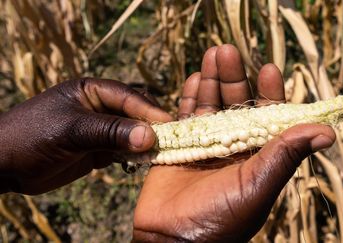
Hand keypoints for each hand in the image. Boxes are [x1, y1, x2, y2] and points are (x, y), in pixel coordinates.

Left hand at [0, 78, 171, 193]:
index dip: (148, 110)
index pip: (127, 97)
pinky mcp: (99, 150)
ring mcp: (100, 129)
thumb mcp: (72, 130)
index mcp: (91, 90)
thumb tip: (149, 136)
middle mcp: (99, 107)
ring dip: (145, 143)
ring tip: (160, 153)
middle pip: (134, 113)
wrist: (4, 165)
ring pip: (132, 133)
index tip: (167, 125)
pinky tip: (142, 162)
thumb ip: (111, 132)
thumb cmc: (32, 136)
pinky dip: (134, 156)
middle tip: (168, 141)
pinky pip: (123, 150)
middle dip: (150, 126)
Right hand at [132, 45, 335, 241]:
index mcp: (258, 154)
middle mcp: (234, 146)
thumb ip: (287, 156)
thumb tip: (327, 131)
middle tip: (228, 51)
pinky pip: (184, 117)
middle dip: (233, 77)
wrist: (173, 239)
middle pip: (235, 103)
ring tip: (212, 54)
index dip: (269, 92)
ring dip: (210, 80)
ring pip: (210, 105)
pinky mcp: (179, 146)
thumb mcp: (258, 185)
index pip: (267, 116)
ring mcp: (206, 144)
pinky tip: (192, 79)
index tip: (269, 69)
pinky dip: (187, 98)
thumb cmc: (221, 219)